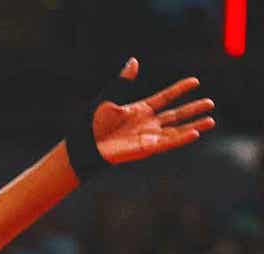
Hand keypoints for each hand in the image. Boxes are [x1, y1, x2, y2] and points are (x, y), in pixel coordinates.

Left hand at [92, 58, 214, 163]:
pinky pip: (167, 143)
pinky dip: (182, 138)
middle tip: (210, 103)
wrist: (84, 145)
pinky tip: (195, 133)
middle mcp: (146, 123)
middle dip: (193, 109)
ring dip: (194, 125)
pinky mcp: (146, 149)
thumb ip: (123, 82)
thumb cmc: (91, 124)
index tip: (195, 81)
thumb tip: (133, 61)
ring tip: (211, 120)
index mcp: (139, 109)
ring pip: (176, 130)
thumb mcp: (108, 99)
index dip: (179, 89)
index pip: (165, 97)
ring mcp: (147, 136)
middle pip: (175, 114)